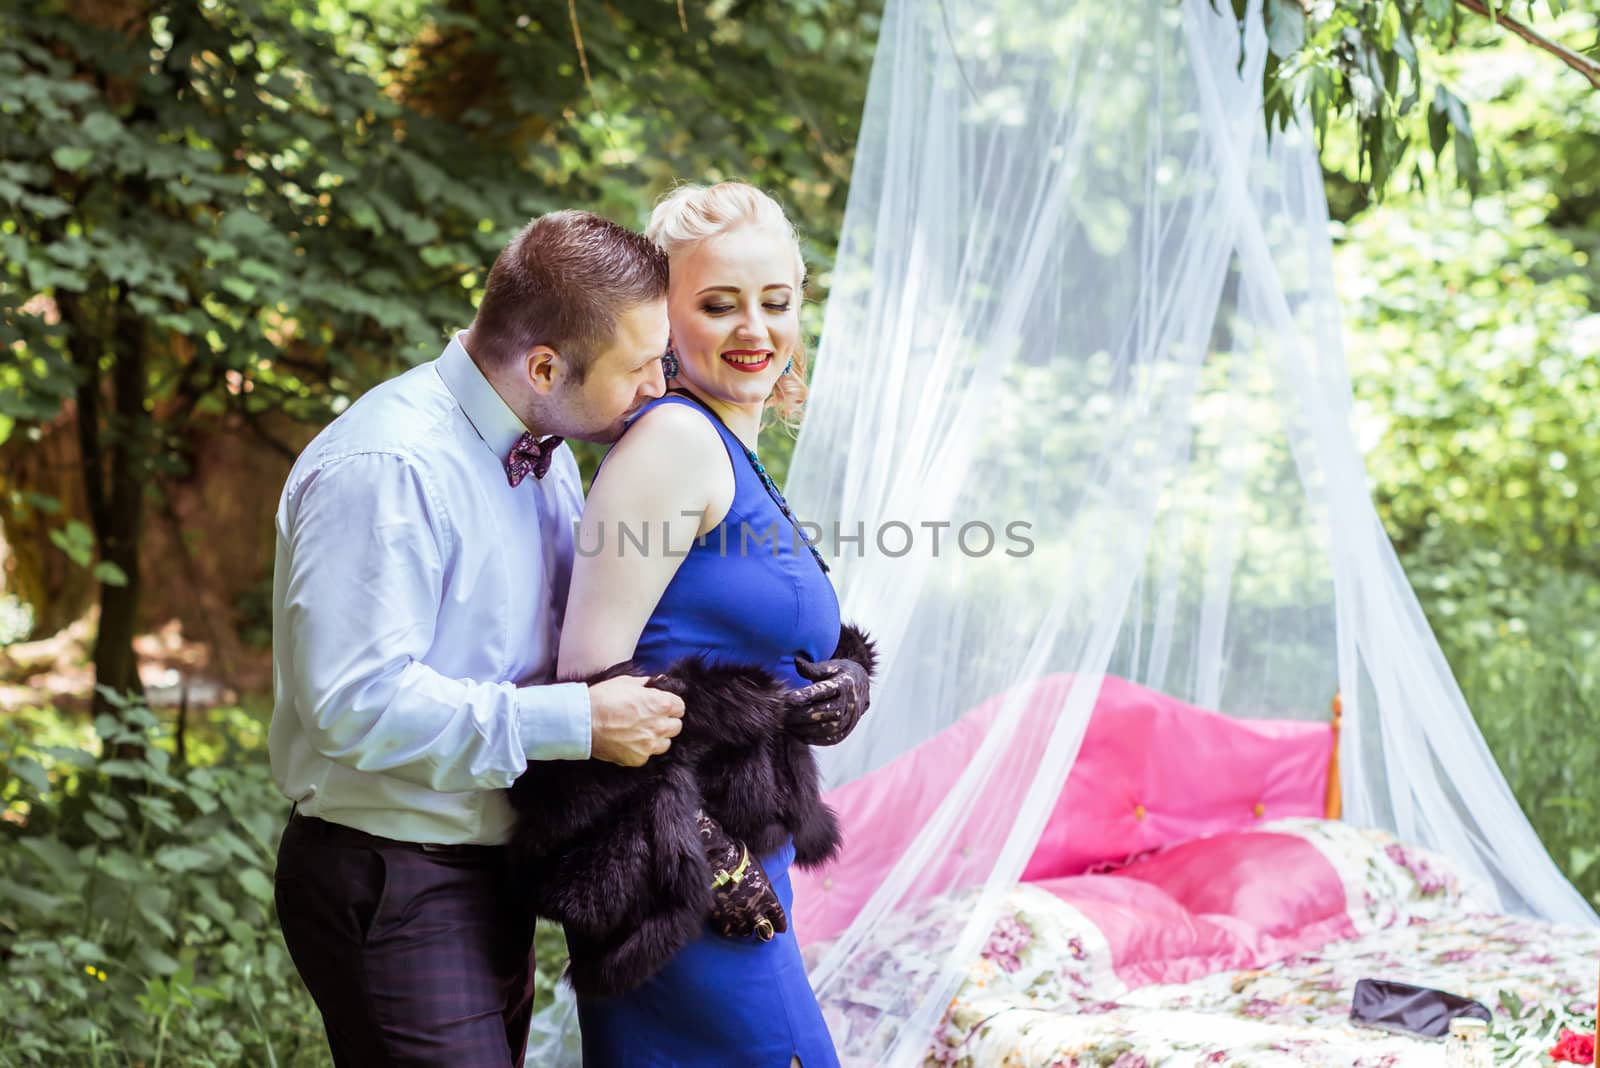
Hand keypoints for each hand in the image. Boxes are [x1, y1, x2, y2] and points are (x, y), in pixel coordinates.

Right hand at [588, 675, 683, 766]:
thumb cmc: (603, 698)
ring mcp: (650, 744)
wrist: (583, 721)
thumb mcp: (626, 682)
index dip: (670, 706)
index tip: (661, 707)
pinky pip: (647, 755)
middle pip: (676, 726)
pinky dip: (641, 750)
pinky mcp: (638, 758)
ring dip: (657, 738)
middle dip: (666, 722)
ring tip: (641, 733)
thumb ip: (645, 684)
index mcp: (660, 704)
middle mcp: (660, 725)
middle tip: (651, 720)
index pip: (680, 707)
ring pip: (665, 743)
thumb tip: (656, 683)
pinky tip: (629, 742)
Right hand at [697, 811, 786, 940]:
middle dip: (766, 933)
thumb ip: (768, 879)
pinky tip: (727, 925)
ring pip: (745, 931)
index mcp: (767, 897)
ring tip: (744, 928)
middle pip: (764, 930)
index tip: (782, 929)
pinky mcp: (720, 918)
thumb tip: (784, 860)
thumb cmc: (738, 857)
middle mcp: (754, 910)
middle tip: (766, 935)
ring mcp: (737, 916)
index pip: (779, 917)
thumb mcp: (759, 867)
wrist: (716, 859)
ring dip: (745, 929)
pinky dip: (728, 929)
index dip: (781, 924)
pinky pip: (727, 930)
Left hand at [784, 655, 869, 745]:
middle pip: (823, 712)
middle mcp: (850, 702)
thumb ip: (812, 668)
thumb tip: (796, 661)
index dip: (806, 695)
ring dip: (805, 729)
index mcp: (845, 683)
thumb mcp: (829, 666)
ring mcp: (851, 718)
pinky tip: (798, 735)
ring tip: (788, 725)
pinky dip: (814, 739)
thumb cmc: (839, 673)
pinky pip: (831, 739)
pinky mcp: (847, 730)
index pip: (824, 690)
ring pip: (827, 728)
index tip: (789, 699)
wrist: (861, 686)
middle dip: (800, 714)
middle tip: (782, 714)